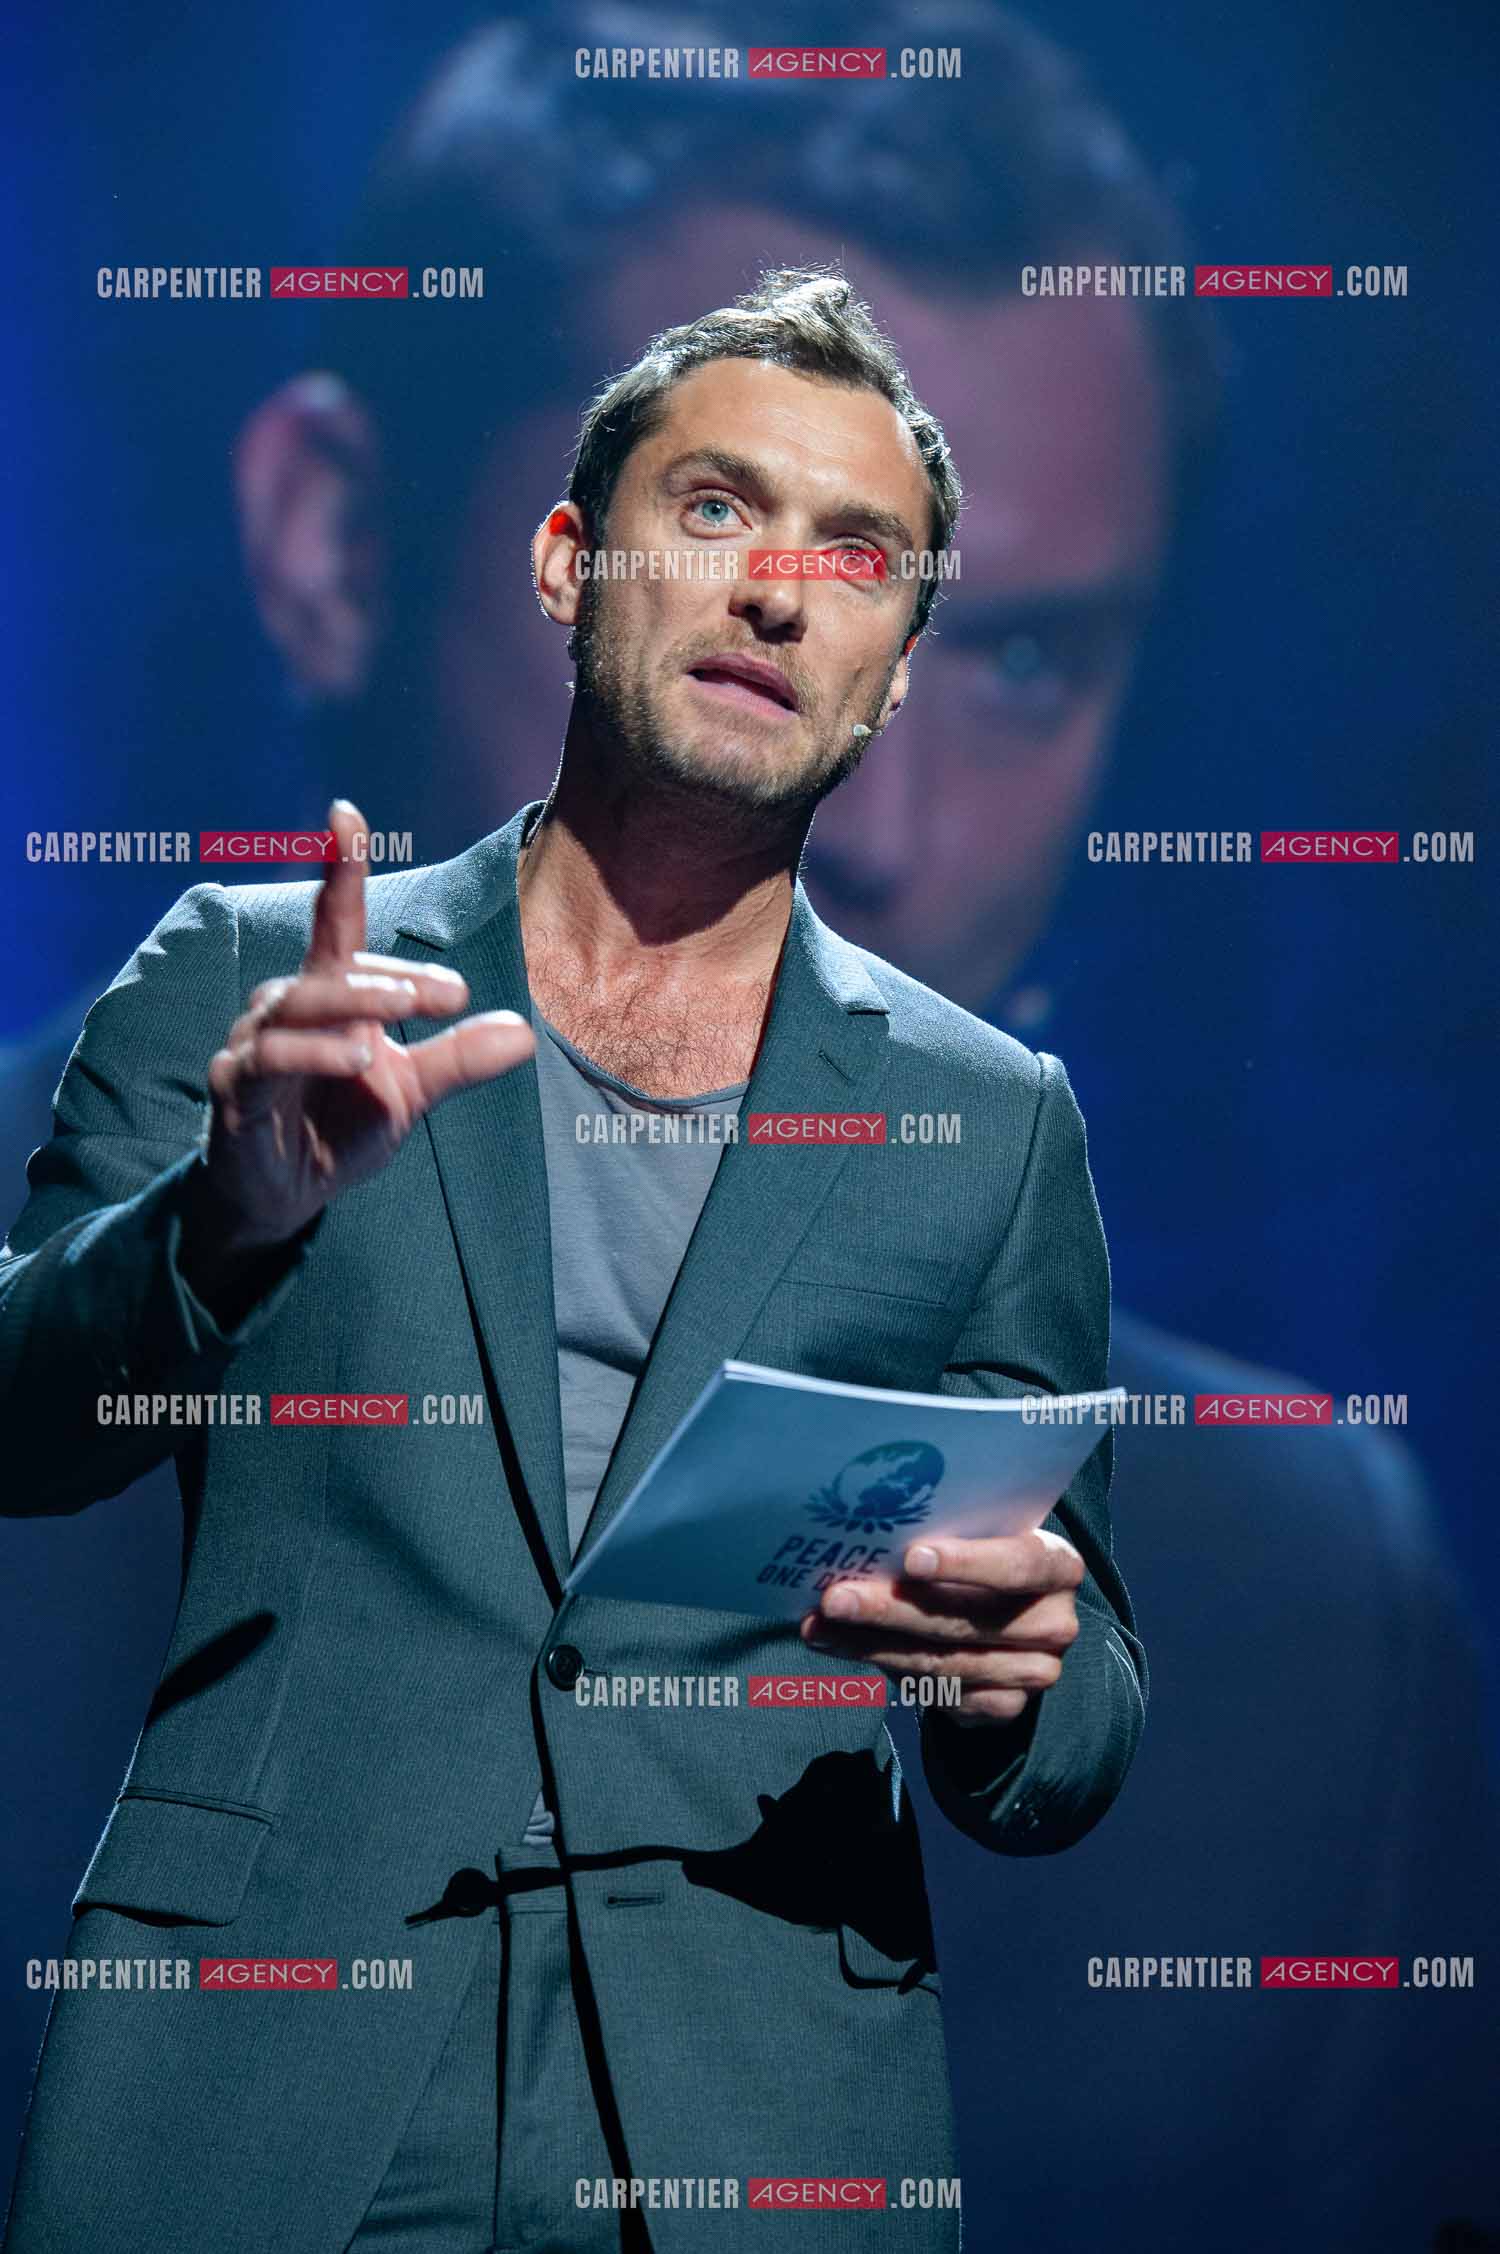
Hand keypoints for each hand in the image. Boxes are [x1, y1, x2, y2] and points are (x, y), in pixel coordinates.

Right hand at [193, 799, 533, 1270]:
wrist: (284, 1197)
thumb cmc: (337, 1128)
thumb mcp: (411, 1093)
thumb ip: (458, 1060)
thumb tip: (524, 1033)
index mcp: (330, 997)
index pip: (336, 922)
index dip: (340, 868)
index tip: (346, 813)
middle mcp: (285, 1007)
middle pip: (332, 968)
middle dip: (391, 976)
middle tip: (452, 992)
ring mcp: (254, 1044)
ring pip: (297, 1004)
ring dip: (353, 1004)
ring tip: (401, 1019)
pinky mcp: (235, 1088)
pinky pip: (267, 1058)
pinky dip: (314, 1054)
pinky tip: (359, 1059)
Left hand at [799, 1528, 1083, 1726]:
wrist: (1010, 1623)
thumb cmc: (981, 1560)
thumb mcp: (979, 1537)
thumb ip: (944, 1537)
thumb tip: (864, 1534)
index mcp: (1057, 1566)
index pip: (1020, 1565)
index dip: (968, 1563)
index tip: (910, 1558)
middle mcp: (1055, 1623)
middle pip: (967, 1621)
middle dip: (893, 1609)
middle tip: (836, 1597)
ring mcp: (1035, 1672)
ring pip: (943, 1662)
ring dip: (871, 1644)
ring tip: (820, 1625)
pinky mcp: (1006, 1708)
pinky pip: (938, 1694)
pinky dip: (883, 1670)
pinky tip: (842, 1649)